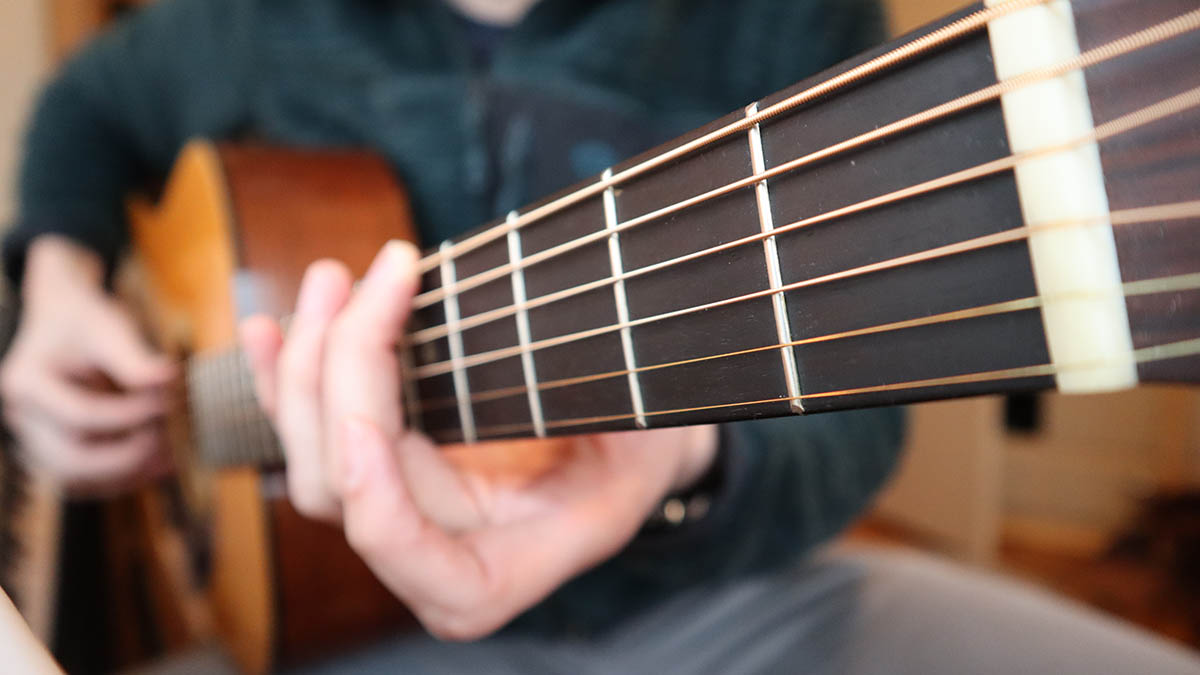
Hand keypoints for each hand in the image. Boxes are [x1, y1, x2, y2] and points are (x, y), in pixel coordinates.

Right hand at [0, 236, 175, 494]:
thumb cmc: (84, 322)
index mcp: (25, 384)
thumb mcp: (107, 329)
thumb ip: (133, 358)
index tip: (167, 402)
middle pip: (69, 461)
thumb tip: (168, 378)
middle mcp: (22, 418)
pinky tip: (158, 464)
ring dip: (125, 475)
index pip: (80, 416)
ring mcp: (33, 439)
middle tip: (167, 442)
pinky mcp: (54, 451)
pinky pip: (85, 480)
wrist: (63, 322)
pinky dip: (120, 477)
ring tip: (170, 459)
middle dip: (124, 458)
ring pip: (75, 480)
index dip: (129, 415)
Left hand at [240, 241, 716, 639]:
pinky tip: (268, 329)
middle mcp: (427, 554)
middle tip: (375, 277)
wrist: (627, 450)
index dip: (373, 492)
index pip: (402, 552)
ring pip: (310, 454)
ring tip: (333, 279)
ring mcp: (396, 512)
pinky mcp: (379, 471)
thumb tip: (545, 345)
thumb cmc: (644, 450)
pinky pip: (309, 434)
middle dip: (344, 373)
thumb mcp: (646, 442)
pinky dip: (285, 380)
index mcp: (492, 572)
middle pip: (342, 481)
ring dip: (309, 362)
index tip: (369, 415)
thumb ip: (594, 419)